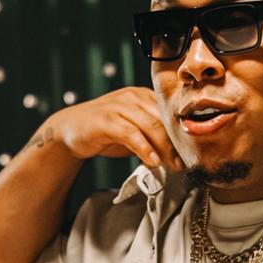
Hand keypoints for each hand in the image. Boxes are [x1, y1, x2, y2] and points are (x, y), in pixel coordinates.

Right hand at [48, 87, 183, 169]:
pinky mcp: (106, 119)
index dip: (182, 135)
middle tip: (185, 165)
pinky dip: (144, 148)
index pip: (170, 114)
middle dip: (177, 144)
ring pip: (150, 126)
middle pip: (164, 120)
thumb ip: (154, 138)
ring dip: (164, 149)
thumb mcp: (135, 133)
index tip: (192, 154)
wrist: (69, 130)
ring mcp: (119, 106)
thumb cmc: (106, 133)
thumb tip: (179, 157)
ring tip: (173, 166)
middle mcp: (133, 96)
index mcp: (144, 96)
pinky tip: (152, 162)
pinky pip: (131, 133)